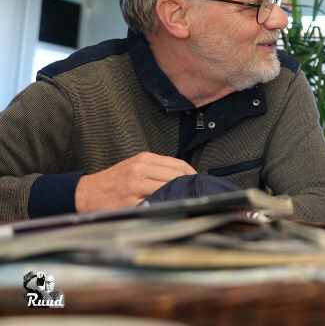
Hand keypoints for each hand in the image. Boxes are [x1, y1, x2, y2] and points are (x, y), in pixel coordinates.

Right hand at [75, 152, 196, 212]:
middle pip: (175, 176)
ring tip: (187, 199)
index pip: (177, 164)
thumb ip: (157, 168)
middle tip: (197, 191)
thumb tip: (183, 176)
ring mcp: (135, 187)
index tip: (197, 181)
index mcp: (143, 159)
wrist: (85, 193)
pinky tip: (171, 207)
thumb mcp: (134, 166)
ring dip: (179, 195)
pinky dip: (165, 204)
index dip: (191, 174)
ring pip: (167, 189)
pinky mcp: (130, 202)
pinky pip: (154, 203)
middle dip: (188, 185)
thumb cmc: (113, 180)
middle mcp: (140, 170)